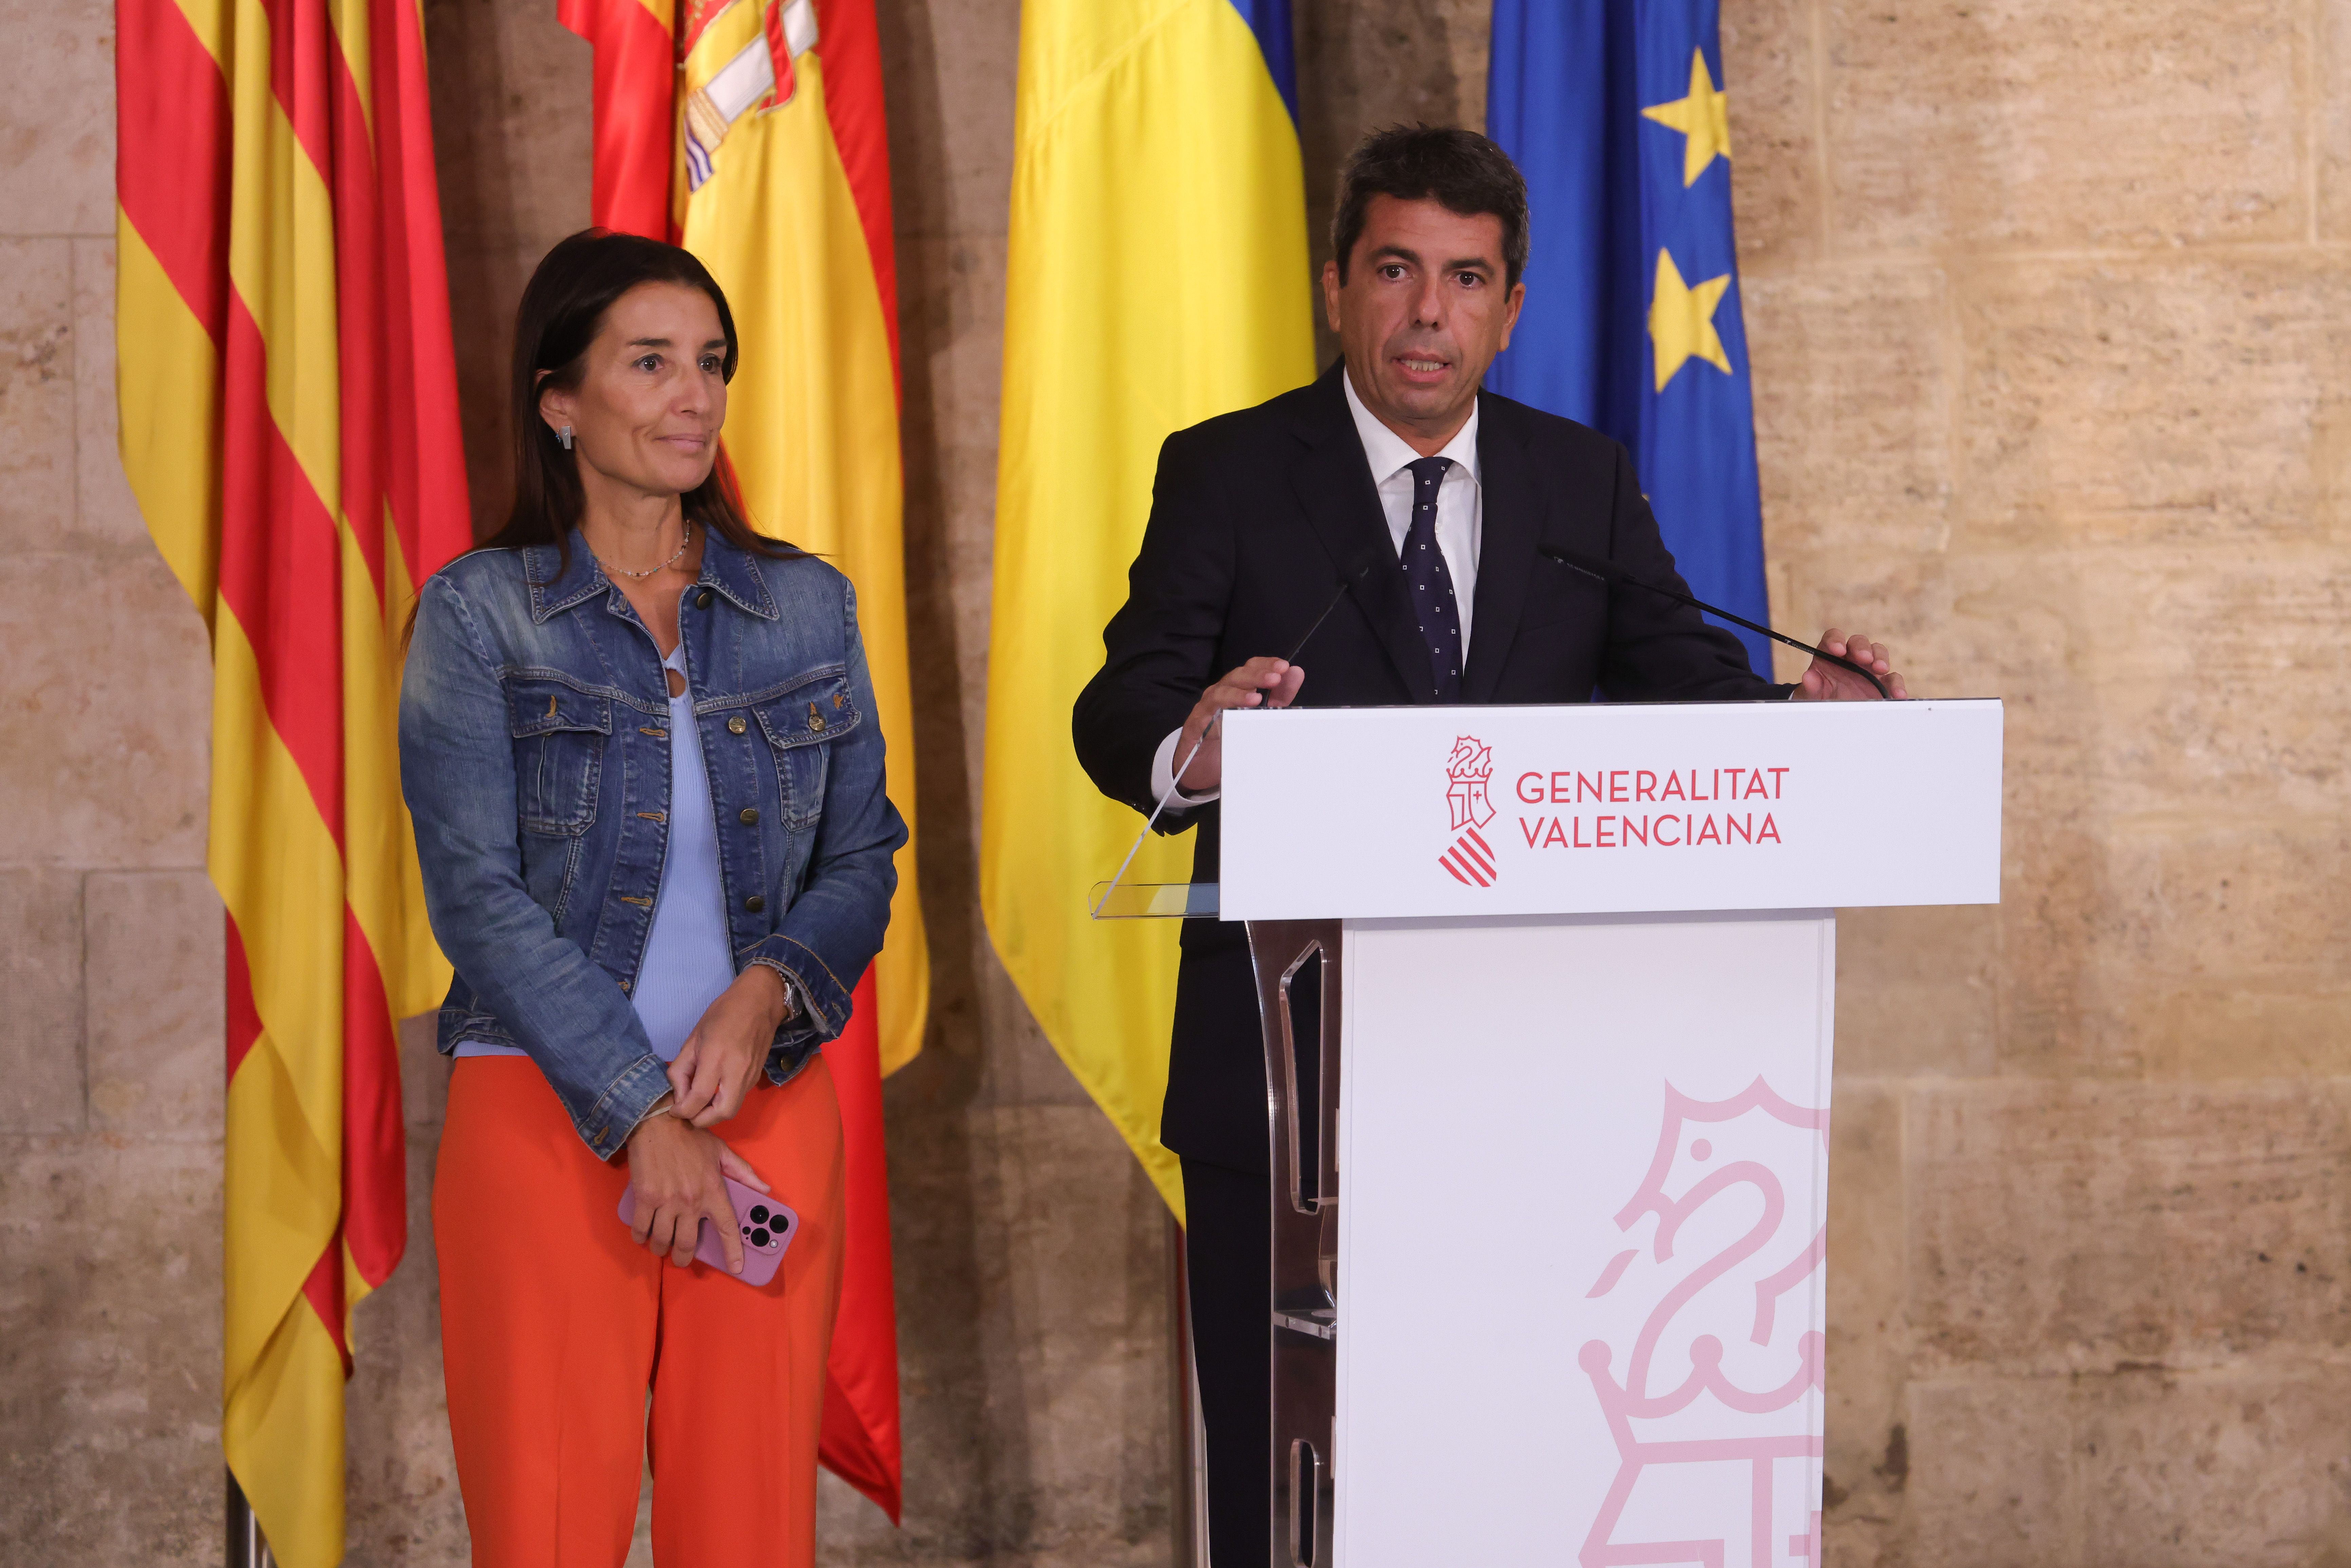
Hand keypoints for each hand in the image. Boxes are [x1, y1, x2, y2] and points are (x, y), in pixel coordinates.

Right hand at [623, 1107, 770, 1273]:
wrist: (657, 1122)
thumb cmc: (691, 1137)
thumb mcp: (722, 1152)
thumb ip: (744, 1173)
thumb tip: (765, 1190)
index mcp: (713, 1190)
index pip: (727, 1227)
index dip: (733, 1251)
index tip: (737, 1267)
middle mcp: (691, 1200)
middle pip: (687, 1243)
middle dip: (684, 1257)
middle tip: (682, 1258)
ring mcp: (666, 1201)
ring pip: (663, 1240)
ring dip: (661, 1249)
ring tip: (662, 1247)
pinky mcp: (644, 1198)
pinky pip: (641, 1228)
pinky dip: (641, 1236)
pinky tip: (643, 1236)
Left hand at [667, 965, 792, 1128]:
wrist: (760, 1002)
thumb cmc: (722, 1014)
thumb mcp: (693, 1038)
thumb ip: (681, 1069)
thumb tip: (679, 1094)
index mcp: (716, 1058)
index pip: (698, 1099)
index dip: (682, 1111)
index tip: (674, 1110)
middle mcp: (736, 1071)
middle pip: (720, 1114)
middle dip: (701, 1120)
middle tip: (688, 1112)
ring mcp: (750, 1076)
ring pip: (731, 1110)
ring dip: (712, 1113)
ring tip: (698, 1102)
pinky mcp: (756, 1077)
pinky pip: (738, 1099)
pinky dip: (723, 1102)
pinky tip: (713, 1091)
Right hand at [1174, 657, 1307, 793]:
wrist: (1200, 763)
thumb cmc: (1229, 734)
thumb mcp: (1260, 714)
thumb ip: (1279, 696)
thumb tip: (1296, 673)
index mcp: (1237, 688)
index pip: (1251, 668)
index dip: (1266, 664)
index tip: (1284, 667)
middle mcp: (1222, 692)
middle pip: (1237, 676)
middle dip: (1257, 675)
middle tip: (1275, 677)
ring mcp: (1208, 706)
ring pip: (1221, 692)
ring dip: (1239, 693)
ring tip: (1257, 698)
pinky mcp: (1197, 723)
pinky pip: (1207, 715)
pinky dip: (1219, 713)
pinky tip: (1232, 714)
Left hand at [1791, 628, 1908, 700]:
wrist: (1831, 711)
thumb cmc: (1820, 696)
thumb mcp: (1811, 693)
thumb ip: (1810, 685)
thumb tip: (1809, 677)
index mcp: (1830, 653)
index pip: (1833, 637)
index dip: (1836, 640)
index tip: (1838, 649)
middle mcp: (1851, 656)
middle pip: (1859, 642)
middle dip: (1862, 648)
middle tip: (1864, 658)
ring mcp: (1868, 668)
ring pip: (1879, 653)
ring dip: (1881, 658)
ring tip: (1881, 668)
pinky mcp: (1882, 683)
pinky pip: (1892, 679)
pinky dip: (1896, 685)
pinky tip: (1897, 694)